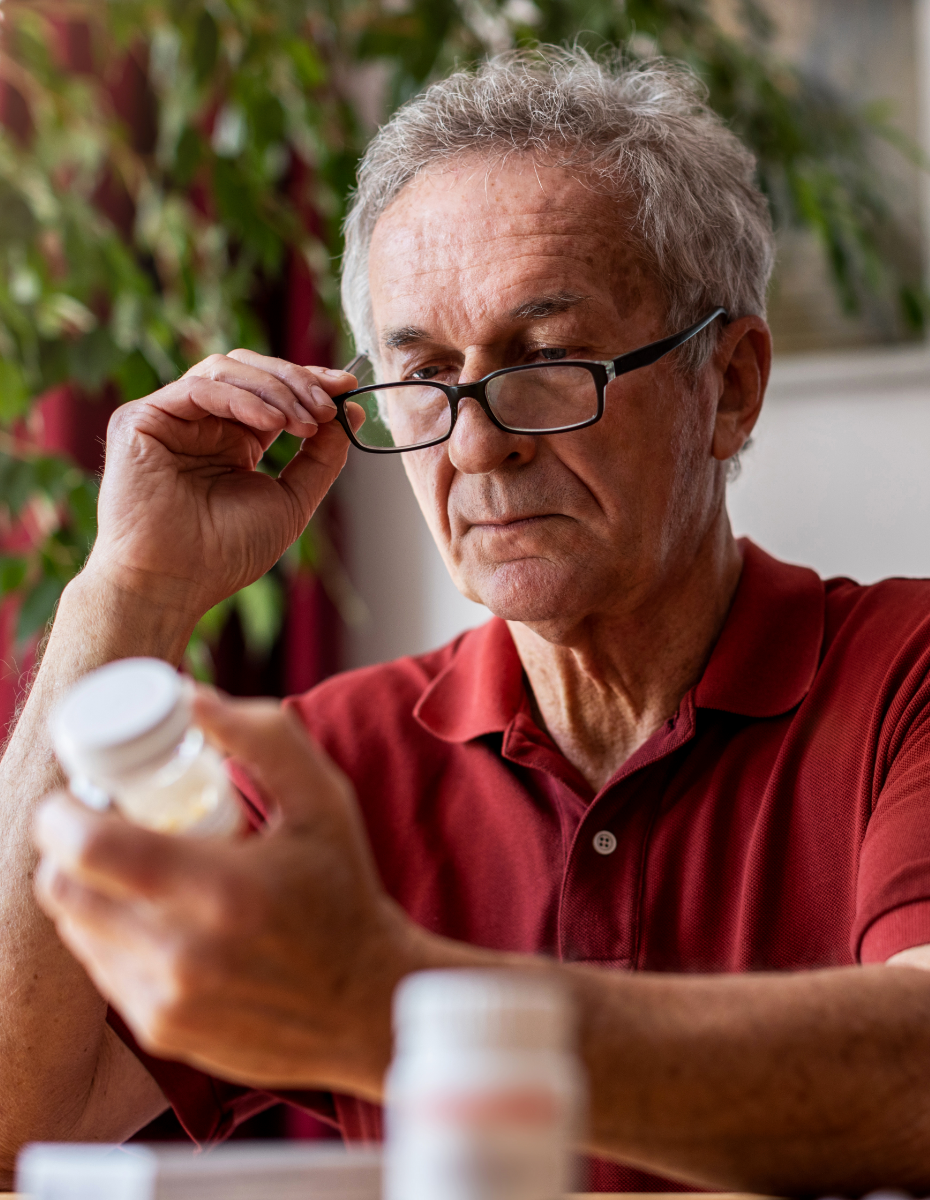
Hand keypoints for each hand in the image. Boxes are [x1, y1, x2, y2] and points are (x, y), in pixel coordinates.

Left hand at [32, 688, 418, 1096]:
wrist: (367, 1002)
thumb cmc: (344, 890)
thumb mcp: (322, 800)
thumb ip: (262, 737)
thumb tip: (188, 697)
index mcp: (220, 890)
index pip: (85, 848)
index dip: (61, 812)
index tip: (82, 792)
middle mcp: (182, 955)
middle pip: (62, 889)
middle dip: (67, 846)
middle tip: (107, 821)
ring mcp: (166, 1002)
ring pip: (76, 928)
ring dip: (89, 887)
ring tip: (139, 865)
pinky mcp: (161, 1031)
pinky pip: (102, 967)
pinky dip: (113, 931)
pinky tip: (159, 914)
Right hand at [88, 351, 357, 621]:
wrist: (173, 583)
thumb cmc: (225, 554)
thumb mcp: (291, 500)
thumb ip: (320, 457)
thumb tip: (350, 412)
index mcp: (232, 441)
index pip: (271, 391)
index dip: (309, 381)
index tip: (346, 388)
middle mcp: (201, 423)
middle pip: (251, 370)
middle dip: (297, 381)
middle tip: (328, 405)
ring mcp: (169, 418)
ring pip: (226, 369)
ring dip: (276, 389)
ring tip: (305, 421)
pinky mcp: (140, 418)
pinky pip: (198, 388)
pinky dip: (243, 399)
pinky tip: (273, 422)